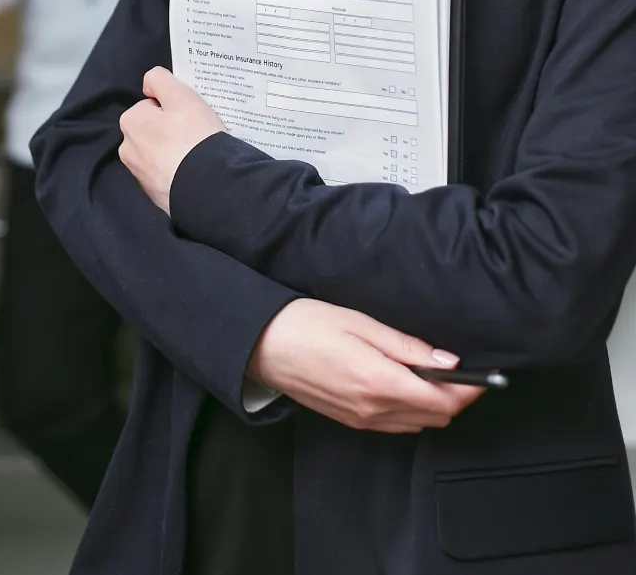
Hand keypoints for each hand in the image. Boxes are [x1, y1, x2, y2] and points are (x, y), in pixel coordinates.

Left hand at [118, 66, 223, 212]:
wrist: (209, 186)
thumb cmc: (194, 137)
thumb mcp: (180, 95)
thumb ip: (159, 79)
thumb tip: (149, 83)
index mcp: (130, 122)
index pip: (152, 105)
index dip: (173, 107)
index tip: (189, 115)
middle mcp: (128, 149)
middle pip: (154, 129)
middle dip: (171, 130)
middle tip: (195, 134)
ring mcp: (140, 175)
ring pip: (160, 152)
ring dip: (174, 151)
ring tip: (196, 154)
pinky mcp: (154, 194)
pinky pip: (167, 174)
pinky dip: (177, 171)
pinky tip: (193, 171)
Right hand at [249, 299, 484, 433]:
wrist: (262, 345)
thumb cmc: (307, 325)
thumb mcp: (360, 323)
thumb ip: (406, 346)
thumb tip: (448, 361)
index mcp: (379, 383)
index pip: (443, 400)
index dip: (470, 390)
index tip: (485, 374)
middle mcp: (374, 410)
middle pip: (436, 417)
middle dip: (456, 397)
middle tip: (461, 370)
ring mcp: (362, 421)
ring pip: (418, 424)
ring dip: (435, 405)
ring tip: (435, 374)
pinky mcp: (351, 422)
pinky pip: (396, 425)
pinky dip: (412, 411)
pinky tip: (407, 385)